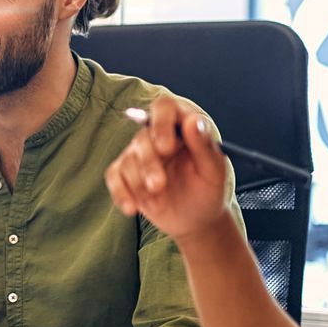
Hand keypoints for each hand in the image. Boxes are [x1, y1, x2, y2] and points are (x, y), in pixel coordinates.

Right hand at [105, 95, 230, 244]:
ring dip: (139, 183)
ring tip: (158, 201)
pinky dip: (121, 193)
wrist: (195, 219)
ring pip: (128, 160)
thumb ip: (204, 145)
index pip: (164, 107)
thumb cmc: (208, 190)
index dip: (161, 123)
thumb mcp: (214, 170)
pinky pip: (114, 176)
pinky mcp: (125, 173)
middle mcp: (157, 135)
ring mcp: (139, 154)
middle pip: (142, 137)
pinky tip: (133, 208)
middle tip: (159, 185)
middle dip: (149, 164)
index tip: (166, 147)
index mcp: (181, 126)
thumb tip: (193, 121)